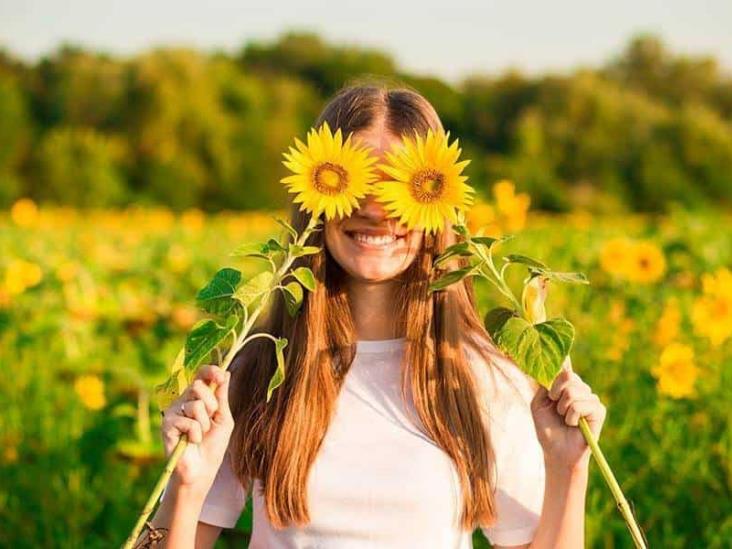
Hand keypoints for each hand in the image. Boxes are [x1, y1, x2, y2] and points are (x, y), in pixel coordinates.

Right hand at [161, 365, 233, 491]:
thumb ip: (222, 396)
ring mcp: (173, 412)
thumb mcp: (223, 418)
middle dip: (211, 405)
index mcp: (198, 397)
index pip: (201, 375)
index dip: (210, 371)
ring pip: (195, 404)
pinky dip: (195, 434)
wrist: (202, 470)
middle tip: (211, 421)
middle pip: (198, 386)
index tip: (221, 376)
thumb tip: (227, 372)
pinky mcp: (166, 425)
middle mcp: (183, 401)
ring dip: (205, 423)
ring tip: (200, 435)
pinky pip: (188, 421)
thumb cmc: (213, 445)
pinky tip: (190, 442)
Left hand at [530, 361, 606, 471]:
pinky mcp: (599, 411)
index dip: (561, 361)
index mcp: (566, 386)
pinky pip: (580, 406)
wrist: (556, 450)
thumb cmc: (547, 428)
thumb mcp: (539, 403)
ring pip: (573, 392)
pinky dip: (571, 417)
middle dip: (555, 393)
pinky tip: (574, 425)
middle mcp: (581, 389)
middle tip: (556, 409)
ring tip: (565, 419)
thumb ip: (546, 385)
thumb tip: (557, 366)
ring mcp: (591, 398)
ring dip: (563, 409)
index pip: (565, 367)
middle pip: (568, 376)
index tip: (555, 366)